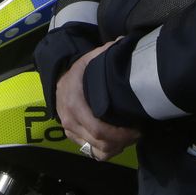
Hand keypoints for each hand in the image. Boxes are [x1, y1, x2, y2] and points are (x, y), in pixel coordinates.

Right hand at [57, 41, 141, 160]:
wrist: (58, 77)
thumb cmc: (79, 71)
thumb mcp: (91, 59)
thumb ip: (107, 53)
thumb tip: (123, 43)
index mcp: (75, 103)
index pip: (99, 129)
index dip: (121, 135)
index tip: (137, 128)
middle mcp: (70, 120)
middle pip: (99, 143)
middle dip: (122, 142)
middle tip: (137, 133)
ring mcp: (69, 130)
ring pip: (95, 151)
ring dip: (115, 148)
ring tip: (128, 137)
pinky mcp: (71, 136)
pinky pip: (90, 151)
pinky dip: (106, 150)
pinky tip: (117, 142)